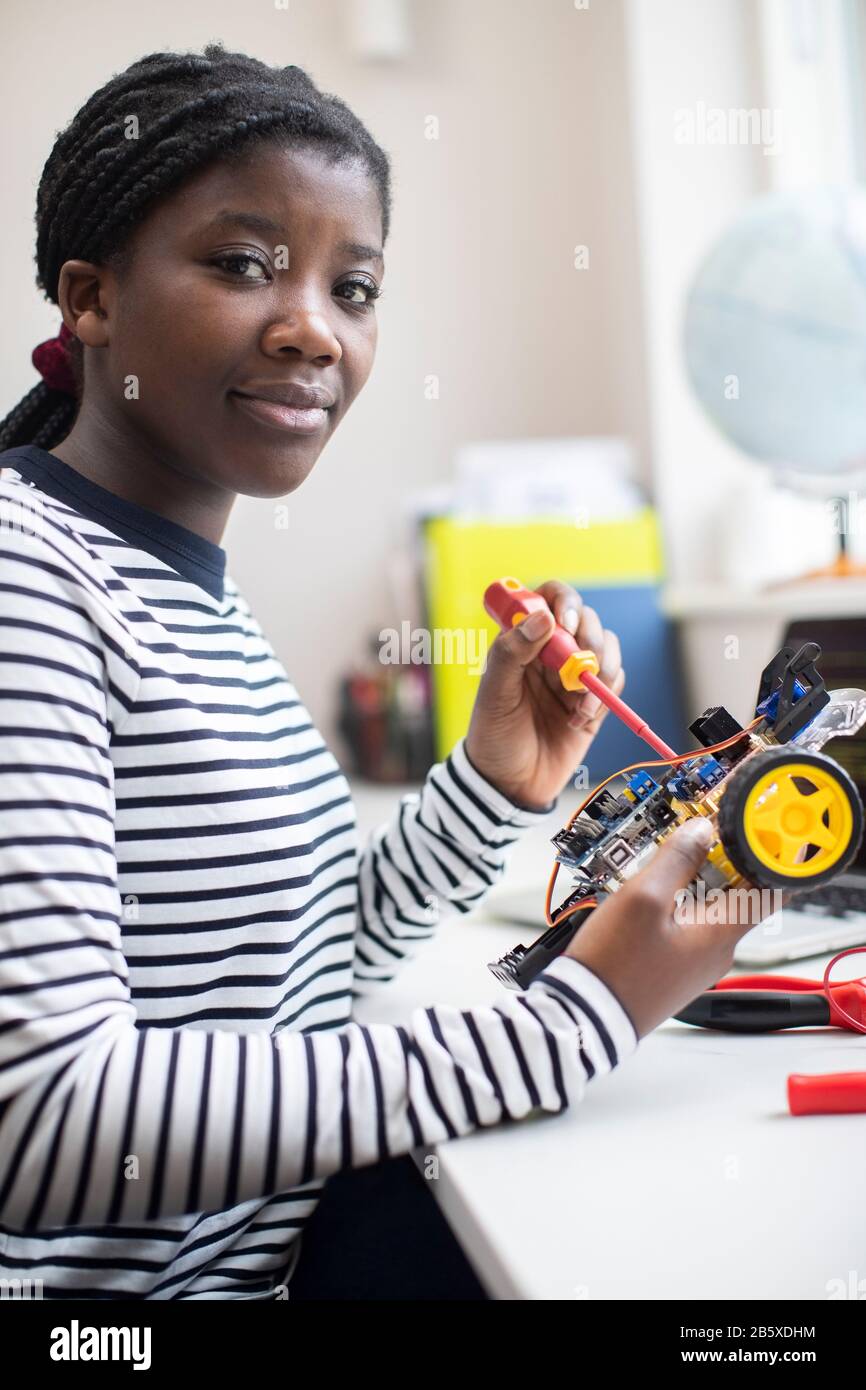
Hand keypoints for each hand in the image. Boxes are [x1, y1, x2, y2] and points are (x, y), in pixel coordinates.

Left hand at [464, 581, 623, 809]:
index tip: (565, 623)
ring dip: (602, 669)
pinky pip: (615, 681)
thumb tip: (543, 618)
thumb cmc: (493, 736)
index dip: (563, 601)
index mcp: (522, 640)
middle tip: (582, 663)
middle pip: (586, 619)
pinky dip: (606, 695)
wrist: (510, 785)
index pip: (548, 599)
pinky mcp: (593, 700)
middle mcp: (551, 651)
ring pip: (606, 648)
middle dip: (589, 638)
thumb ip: (511, 653)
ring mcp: (574, 675)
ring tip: (580, 701)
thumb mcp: (494, 694)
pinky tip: (582, 718)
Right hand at [565, 819, 771, 1037]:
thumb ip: (677, 859)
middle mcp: (717, 951)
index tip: (753, 832)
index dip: (767, 857)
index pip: (771, 890)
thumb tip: (702, 832)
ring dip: (691, 882)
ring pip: (708, 909)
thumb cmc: (615, 965)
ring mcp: (696, 963)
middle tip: (688, 840)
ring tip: (656, 868)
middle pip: (736, 895)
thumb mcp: (643, 898)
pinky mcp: (675, 968)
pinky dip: (676, 905)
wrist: (587, 1014)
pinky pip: (688, 927)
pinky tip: (646, 899)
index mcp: (721, 933)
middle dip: (717, 862)